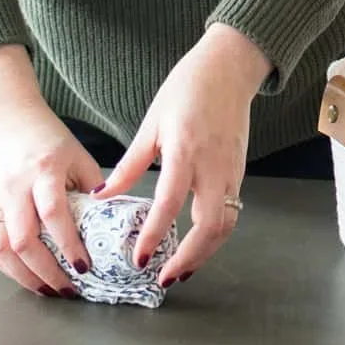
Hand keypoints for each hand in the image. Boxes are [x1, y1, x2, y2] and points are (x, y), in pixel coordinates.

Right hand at [0, 100, 104, 298]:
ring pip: (2, 249)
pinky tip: (28, 277)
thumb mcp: (78, 155)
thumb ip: (93, 187)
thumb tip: (110, 223)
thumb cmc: (48, 137)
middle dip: (47, 272)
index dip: (68, 244)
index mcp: (44, 169)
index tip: (84, 266)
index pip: (53, 213)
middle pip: (24, 240)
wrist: (7, 120)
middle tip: (69, 289)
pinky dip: (9, 267)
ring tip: (49, 291)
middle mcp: (16, 187)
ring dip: (25, 277)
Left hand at [95, 24, 272, 286]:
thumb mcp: (152, 122)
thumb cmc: (188, 87)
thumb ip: (131, 163)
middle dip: (189, 258)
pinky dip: (216, 233)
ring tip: (180, 269)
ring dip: (206, 252)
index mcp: (185, 150)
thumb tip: (105, 195)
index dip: (154, 235)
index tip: (138, 260)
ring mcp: (232, 169)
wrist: (230, 66)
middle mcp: (213, 165)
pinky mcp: (240, 170)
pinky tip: (197, 242)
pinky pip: (232, 210)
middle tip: (164, 278)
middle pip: (210, 225)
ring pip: (226, 224)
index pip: (170, 203)